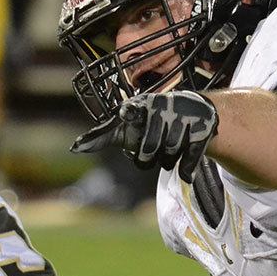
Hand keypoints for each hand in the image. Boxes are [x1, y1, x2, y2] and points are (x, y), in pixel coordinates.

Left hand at [71, 91, 218, 182]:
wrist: (191, 110)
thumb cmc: (149, 121)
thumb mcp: (127, 125)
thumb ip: (101, 136)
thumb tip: (74, 147)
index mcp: (141, 105)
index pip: (133, 109)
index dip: (130, 112)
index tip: (127, 113)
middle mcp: (162, 107)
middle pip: (151, 148)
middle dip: (148, 157)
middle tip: (150, 152)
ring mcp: (184, 117)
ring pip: (169, 155)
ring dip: (166, 160)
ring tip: (168, 148)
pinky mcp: (202, 128)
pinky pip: (189, 160)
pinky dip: (186, 170)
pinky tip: (184, 165)